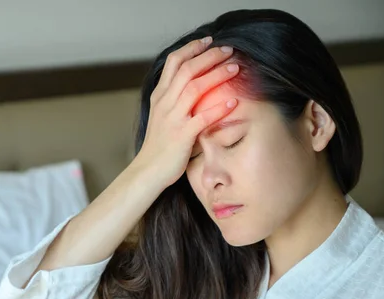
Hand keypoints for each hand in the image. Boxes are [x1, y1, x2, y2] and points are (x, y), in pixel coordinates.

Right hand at [133, 37, 239, 188]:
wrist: (148, 171)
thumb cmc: (160, 146)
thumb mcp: (163, 117)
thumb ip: (176, 101)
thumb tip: (199, 89)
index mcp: (159, 96)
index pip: (174, 62)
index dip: (192, 48)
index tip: (209, 41)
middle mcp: (164, 103)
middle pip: (187, 69)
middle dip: (210, 56)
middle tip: (229, 50)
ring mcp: (172, 119)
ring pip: (195, 88)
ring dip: (217, 75)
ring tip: (235, 68)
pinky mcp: (181, 136)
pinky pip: (202, 118)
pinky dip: (219, 108)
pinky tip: (234, 102)